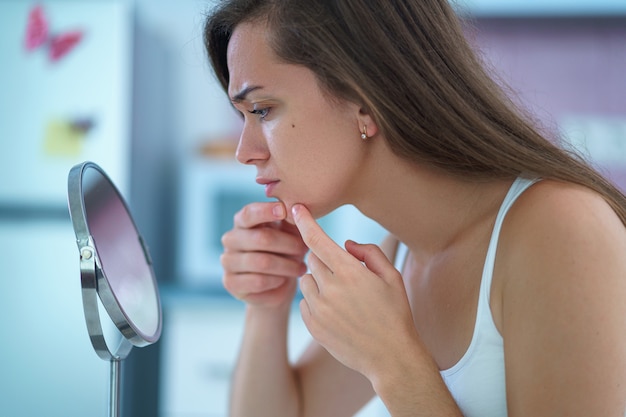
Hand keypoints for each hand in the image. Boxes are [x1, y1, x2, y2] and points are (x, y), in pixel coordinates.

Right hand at [221, 201, 308, 308]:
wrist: (277, 285)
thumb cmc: (284, 251)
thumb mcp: (289, 233)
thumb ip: (290, 220)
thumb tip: (297, 208)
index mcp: (242, 221)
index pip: (249, 213)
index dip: (266, 211)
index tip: (284, 211)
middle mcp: (231, 239)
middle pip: (261, 238)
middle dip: (289, 244)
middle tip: (305, 249)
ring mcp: (228, 261)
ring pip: (262, 262)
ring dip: (287, 265)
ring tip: (301, 268)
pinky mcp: (231, 283)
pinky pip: (258, 281)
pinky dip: (277, 280)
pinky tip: (285, 279)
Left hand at [292, 204, 418, 377]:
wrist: (391, 357)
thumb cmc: (395, 314)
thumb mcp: (392, 277)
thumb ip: (369, 253)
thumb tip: (346, 244)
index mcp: (351, 273)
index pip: (318, 240)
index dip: (304, 222)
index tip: (295, 209)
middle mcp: (331, 289)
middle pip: (312, 259)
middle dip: (324, 259)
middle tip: (344, 273)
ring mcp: (319, 310)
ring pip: (306, 281)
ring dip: (319, 281)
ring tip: (342, 296)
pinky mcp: (313, 326)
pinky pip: (304, 303)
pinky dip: (315, 302)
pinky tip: (336, 312)